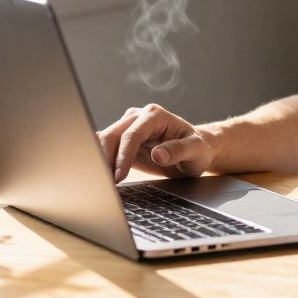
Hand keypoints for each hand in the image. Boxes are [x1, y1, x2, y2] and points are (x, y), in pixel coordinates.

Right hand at [96, 103, 213, 182]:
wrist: (195, 151)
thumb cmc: (198, 149)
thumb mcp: (196, 150)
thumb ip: (179, 150)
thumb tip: (158, 154)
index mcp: (155, 115)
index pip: (133, 134)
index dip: (123, 156)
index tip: (119, 176)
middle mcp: (139, 117)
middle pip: (113, 135)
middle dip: (105, 158)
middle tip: (104, 183)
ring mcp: (129, 126)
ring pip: (105, 140)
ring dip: (100, 159)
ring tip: (100, 181)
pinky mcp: (123, 139)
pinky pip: (106, 146)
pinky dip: (100, 159)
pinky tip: (100, 174)